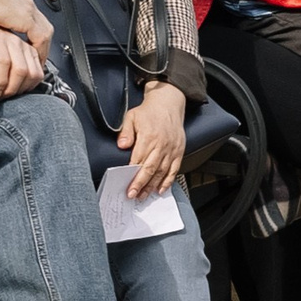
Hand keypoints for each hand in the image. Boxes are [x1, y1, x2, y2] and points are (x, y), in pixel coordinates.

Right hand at [0, 0, 52, 56]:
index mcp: (19, 2)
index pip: (36, 20)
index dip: (36, 36)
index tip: (32, 49)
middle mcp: (28, 5)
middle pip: (45, 27)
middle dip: (43, 44)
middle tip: (39, 58)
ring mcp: (29, 11)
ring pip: (46, 32)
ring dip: (44, 48)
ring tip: (37, 62)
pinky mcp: (27, 19)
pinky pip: (41, 37)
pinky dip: (40, 49)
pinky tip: (35, 58)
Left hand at [0, 22, 44, 99]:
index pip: (3, 62)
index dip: (1, 81)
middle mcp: (13, 41)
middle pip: (21, 69)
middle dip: (13, 88)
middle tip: (4, 95)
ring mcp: (25, 45)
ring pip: (34, 71)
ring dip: (24, 87)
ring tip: (13, 92)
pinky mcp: (32, 50)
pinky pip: (40, 70)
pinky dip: (33, 81)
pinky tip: (23, 86)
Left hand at [117, 82, 185, 198]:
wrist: (169, 104)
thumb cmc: (149, 112)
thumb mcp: (132, 116)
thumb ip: (126, 132)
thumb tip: (122, 145)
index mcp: (149, 137)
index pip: (139, 160)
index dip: (133, 176)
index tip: (128, 187)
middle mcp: (162, 145)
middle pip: (151, 169)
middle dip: (141, 185)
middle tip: (134, 196)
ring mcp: (172, 149)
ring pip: (162, 172)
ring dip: (153, 186)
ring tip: (144, 196)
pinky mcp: (179, 151)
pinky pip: (174, 169)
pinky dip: (168, 181)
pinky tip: (161, 189)